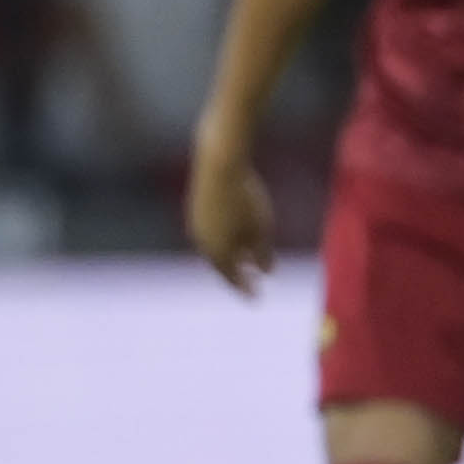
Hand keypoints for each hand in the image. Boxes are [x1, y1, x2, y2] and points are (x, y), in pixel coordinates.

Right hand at [185, 120, 274, 295]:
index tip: (256, 299)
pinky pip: (210, 233)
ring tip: (243, 263)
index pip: (232, 278)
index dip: (245, 289)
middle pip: (221, 265)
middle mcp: (202, 242)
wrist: (220, 164)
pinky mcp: (196, 209)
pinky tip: (232, 237)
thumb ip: (263, 253)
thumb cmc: (245, 198)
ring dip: (229, 258)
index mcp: (218, 251)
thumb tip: (267, 273)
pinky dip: (223, 240)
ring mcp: (196, 225)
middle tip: (249, 286)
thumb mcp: (261, 227)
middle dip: (236, 276)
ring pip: (213, 249)